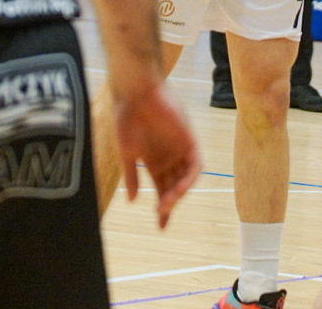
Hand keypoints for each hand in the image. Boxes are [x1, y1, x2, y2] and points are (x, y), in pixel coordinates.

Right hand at [114, 83, 200, 228]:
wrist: (134, 94)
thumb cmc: (126, 119)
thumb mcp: (126, 154)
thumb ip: (131, 176)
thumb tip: (131, 201)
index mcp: (154, 160)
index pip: (161, 188)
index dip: (163, 208)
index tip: (161, 227)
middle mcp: (169, 157)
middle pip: (174, 186)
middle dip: (170, 203)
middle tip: (161, 215)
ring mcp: (179, 148)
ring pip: (185, 178)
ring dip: (178, 192)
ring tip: (167, 203)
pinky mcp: (189, 139)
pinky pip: (195, 164)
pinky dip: (189, 178)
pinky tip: (178, 188)